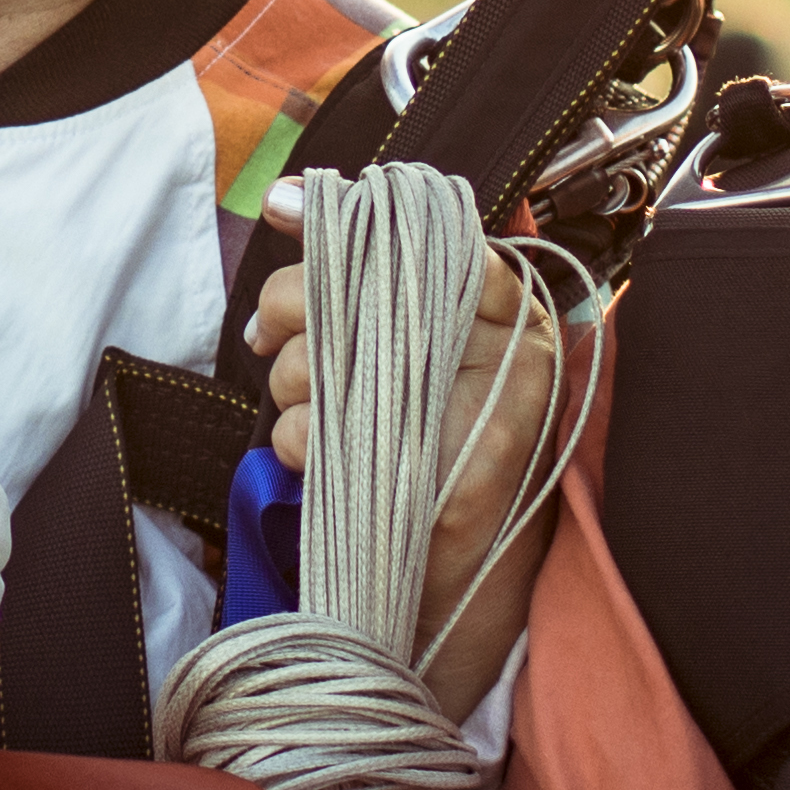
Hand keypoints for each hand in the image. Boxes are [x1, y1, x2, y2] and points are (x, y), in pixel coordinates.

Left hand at [246, 244, 566, 702]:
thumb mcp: (423, 355)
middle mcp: (515, 355)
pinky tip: (326, 460)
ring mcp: (489, 420)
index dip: (343, 220)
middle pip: (362, 288)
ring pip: (331, 359)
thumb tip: (287, 199)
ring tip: (322, 416)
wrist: (470, 589)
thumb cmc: (440, 455)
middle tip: (275, 339)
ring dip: (293, 387)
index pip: (432, 233)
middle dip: (294, 310)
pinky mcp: (449, 485)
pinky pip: (322, 431)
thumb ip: (375, 279)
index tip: (280, 204)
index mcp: (514, 313)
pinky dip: (299, 443)